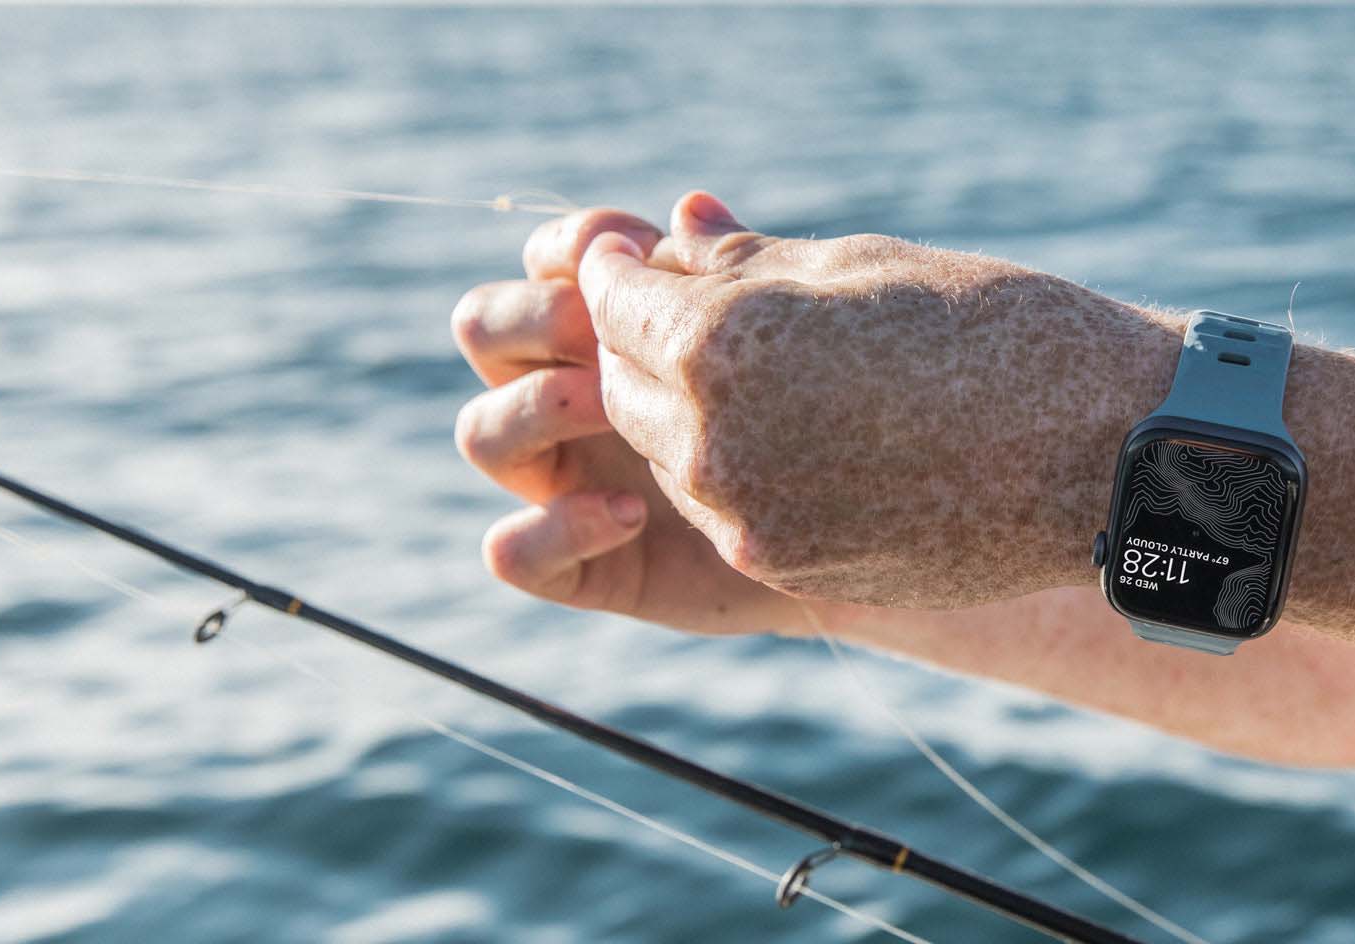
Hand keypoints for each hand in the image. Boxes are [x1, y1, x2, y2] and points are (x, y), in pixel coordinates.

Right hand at [451, 207, 829, 633]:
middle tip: (603, 328)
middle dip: (535, 315)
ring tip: (608, 407)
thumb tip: (689, 209)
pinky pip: (514, 550)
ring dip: (537, 407)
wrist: (871, 530)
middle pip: (484, 329)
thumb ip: (738, 277)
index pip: (545, 260)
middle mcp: (568, 395)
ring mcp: (568, 480)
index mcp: (611, 324)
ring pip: (483, 433)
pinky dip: (557, 525)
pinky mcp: (585, 564)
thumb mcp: (792, 335)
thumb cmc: (833, 413)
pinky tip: (632, 511)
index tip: (638, 248)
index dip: (575, 246)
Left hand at [580, 192, 1182, 608]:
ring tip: (769, 374)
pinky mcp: (786, 569)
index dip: (625, 272)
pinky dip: (735, 470)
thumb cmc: (994, 329)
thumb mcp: (865, 266)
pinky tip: (804, 435)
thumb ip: (749, 260)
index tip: (644, 256)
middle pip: (623, 388)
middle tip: (695, 311)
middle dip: (647, 345)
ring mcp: (748, 520)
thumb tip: (675, 228)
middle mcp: (715, 443)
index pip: (617, 304)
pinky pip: (723, 511)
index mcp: (725, 347)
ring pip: (669, 457)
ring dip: (688, 412)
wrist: (1098, 454)